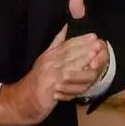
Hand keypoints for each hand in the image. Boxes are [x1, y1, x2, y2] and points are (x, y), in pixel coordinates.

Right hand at [0, 0, 107, 125]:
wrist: (24, 99)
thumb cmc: (38, 79)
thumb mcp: (46, 57)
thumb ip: (58, 42)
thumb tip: (66, 26)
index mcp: (51, 54)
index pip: (67, 44)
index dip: (81, 40)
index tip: (94, 36)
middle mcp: (50, 63)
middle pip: (71, 55)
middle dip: (87, 52)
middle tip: (100, 48)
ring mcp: (51, 76)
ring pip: (73, 73)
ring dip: (86, 73)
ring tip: (96, 72)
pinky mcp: (52, 90)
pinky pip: (69, 89)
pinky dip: (78, 88)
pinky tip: (85, 88)